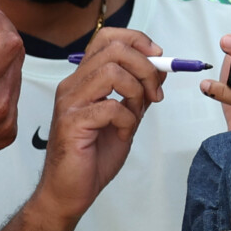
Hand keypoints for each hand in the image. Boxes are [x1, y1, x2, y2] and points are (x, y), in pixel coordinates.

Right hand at [32, 26, 164, 220]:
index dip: (136, 40)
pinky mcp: (72, 122)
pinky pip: (111, 107)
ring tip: (137, 113)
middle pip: (113, 50)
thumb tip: (161, 67)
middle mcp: (73, 84)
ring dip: (136, 91)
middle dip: (145, 67)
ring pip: (112, 72)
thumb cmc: (93, 156)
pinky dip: (127, 120)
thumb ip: (138, 92)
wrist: (70, 191)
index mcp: (84, 79)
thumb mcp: (126, 117)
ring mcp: (69, 102)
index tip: (158, 57)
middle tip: (154, 93)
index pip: (106, 38)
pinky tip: (123, 134)